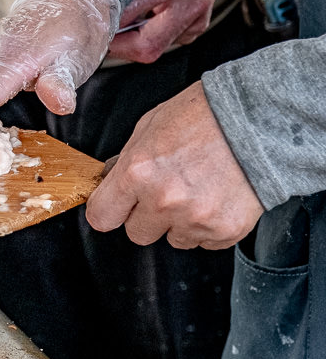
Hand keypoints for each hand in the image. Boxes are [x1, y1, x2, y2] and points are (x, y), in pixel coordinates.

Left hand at [85, 81, 263, 248]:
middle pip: (136, 234)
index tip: (115, 207)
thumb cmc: (202, 116)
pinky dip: (208, 225)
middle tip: (166, 191)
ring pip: (173, 239)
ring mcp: (195, 218)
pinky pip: (204, 242)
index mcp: (137, 173)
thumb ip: (125, 162)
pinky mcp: (224, 230)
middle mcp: (163, 200)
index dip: (108, 211)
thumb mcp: (148, 128)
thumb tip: (109, 182)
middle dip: (146, 216)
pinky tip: (216, 197)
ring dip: (179, 222)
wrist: (257, 119)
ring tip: (197, 189)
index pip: (101, 217)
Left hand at [108, 0, 227, 62]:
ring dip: (129, 43)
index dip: (108, 22)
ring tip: (115, 26)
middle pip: (147, 44)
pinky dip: (145, 37)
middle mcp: (190, 0)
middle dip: (117, 47)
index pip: (133, 10)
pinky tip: (140, 21)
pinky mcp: (198, 28)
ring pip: (154, 49)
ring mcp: (197, 18)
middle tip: (98, 35)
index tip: (89, 22)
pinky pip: (164, 44)